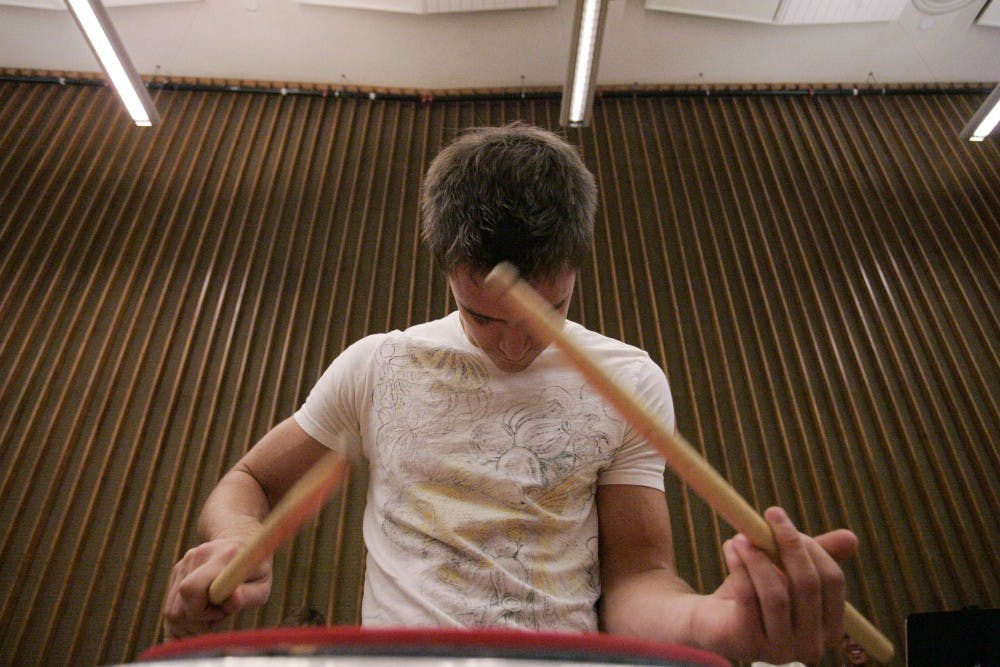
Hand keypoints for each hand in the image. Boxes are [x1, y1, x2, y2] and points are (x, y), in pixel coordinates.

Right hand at [162, 538, 271, 640]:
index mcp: (222, 557)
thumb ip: (249, 596)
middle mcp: (197, 557)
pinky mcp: (177, 571)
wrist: (240, 541)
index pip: (192, 588)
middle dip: (198, 623)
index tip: (221, 612)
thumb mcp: (262, 585)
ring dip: (191, 622)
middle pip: (178, 608)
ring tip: (213, 613)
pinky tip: (204, 610)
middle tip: (220, 615)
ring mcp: (184, 563)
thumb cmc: (255, 570)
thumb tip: (233, 601)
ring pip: (172, 611)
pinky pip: (171, 607)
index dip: (202, 611)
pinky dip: (186, 617)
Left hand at [692, 507, 857, 663]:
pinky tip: (730, 549)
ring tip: (741, 536)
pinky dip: (740, 567)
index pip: (833, 582)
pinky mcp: (748, 644)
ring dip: (758, 557)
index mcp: (829, 628)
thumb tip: (851, 538)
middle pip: (807, 586)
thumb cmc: (755, 591)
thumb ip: (815, 555)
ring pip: (777, 595)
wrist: (710, 621)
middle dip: (788, 544)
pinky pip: (748, 599)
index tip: (781, 519)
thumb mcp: (785, 570)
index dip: (811, 546)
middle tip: (769, 515)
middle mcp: (810, 646)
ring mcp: (780, 650)